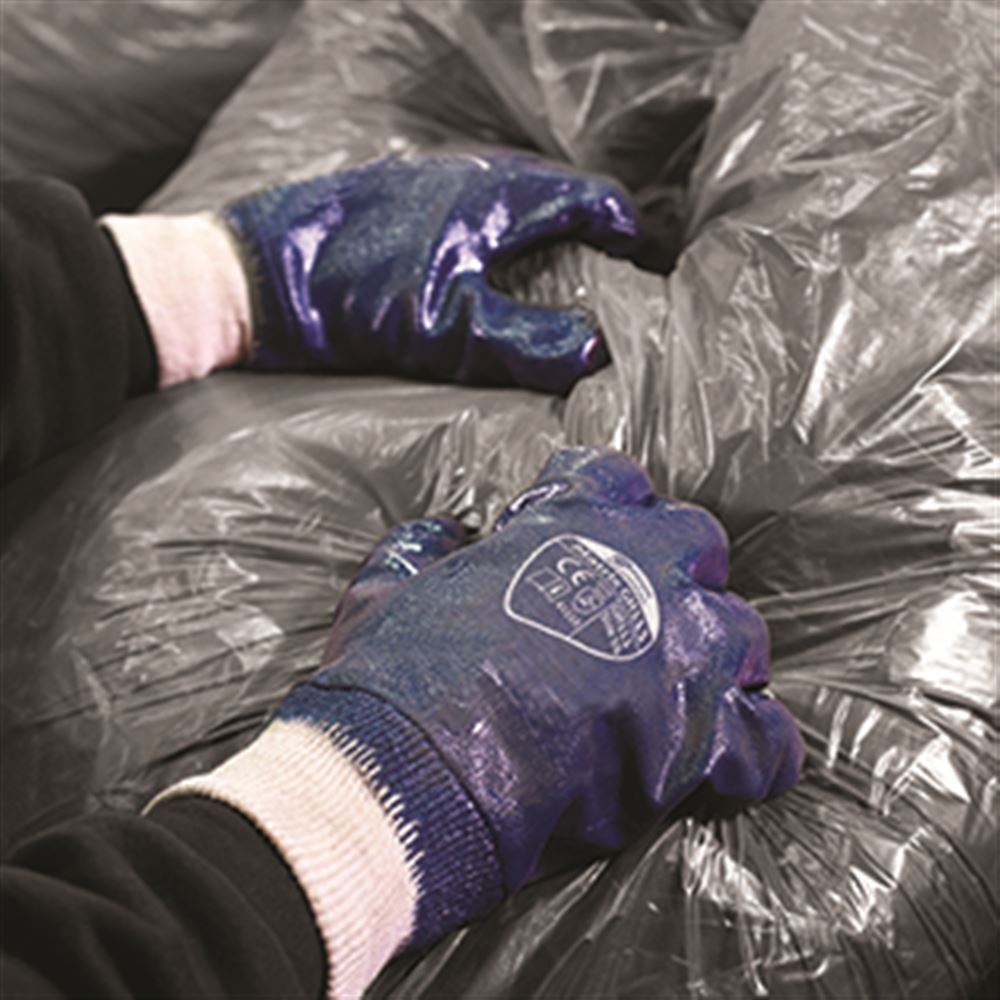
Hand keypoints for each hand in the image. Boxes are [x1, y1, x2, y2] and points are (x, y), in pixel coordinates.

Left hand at [222, 152, 641, 392]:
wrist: (250, 275)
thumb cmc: (352, 298)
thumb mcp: (449, 327)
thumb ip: (527, 338)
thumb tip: (598, 350)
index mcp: (495, 195)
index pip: (588, 198)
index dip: (620, 231)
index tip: (636, 263)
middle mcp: (465, 173)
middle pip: (550, 193)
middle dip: (581, 232)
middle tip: (596, 277)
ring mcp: (423, 178)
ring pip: (502, 197)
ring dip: (531, 231)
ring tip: (540, 277)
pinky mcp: (388, 194)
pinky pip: (460, 203)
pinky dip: (485, 232)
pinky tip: (467, 267)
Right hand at [282, 448, 802, 931]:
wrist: (417, 767)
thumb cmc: (398, 675)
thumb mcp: (386, 587)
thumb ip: (422, 547)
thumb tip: (442, 531)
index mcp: (567, 525)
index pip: (614, 477)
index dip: (610, 507)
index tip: (596, 538)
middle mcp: (639, 569)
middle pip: (700, 544)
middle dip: (681, 574)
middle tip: (649, 616)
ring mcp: (680, 648)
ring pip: (744, 635)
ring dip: (720, 661)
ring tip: (690, 693)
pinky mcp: (700, 733)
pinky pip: (767, 738)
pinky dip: (757, 752)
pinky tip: (735, 763)